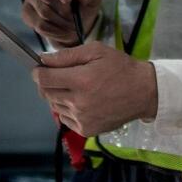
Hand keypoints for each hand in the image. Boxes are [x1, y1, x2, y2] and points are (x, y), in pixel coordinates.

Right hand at [20, 0, 101, 47]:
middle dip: (62, 9)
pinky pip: (39, 24)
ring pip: (43, 11)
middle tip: (74, 17)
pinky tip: (61, 31)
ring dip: (61, 22)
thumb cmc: (84, 3)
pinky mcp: (27, 12)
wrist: (75, 21)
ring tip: (71, 26)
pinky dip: (54, 31)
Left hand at [31, 41, 157, 136]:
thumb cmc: (120, 68)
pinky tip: (82, 101)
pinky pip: (65, 119)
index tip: (40, 68)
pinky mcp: (86, 130)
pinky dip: (67, 110)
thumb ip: (67, 55)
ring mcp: (82, 119)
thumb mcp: (96, 51)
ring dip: (58, 96)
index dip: (38, 72)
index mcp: (81, 81)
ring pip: (55, 106)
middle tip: (61, 76)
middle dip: (48, 83)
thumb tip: (43, 59)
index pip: (44, 79)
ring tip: (76, 88)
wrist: (143, 93)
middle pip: (46, 93)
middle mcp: (79, 103)